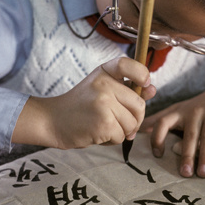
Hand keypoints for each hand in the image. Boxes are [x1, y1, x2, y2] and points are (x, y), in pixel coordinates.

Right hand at [12, 57, 155, 148]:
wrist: (53, 121)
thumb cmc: (80, 106)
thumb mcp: (102, 90)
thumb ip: (127, 89)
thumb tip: (152, 89)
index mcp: (103, 72)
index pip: (127, 64)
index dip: (141, 73)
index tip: (145, 84)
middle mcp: (104, 84)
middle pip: (139, 104)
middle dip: (135, 118)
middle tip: (120, 121)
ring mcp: (104, 103)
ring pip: (132, 123)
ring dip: (122, 131)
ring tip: (104, 126)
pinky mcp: (104, 123)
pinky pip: (122, 136)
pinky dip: (113, 139)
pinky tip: (98, 133)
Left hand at [141, 81, 204, 177]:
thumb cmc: (198, 106)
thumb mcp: (178, 110)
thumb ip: (159, 120)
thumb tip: (137, 132)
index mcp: (179, 112)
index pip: (163, 122)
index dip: (158, 137)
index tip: (158, 155)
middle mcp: (195, 112)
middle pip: (190, 134)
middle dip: (187, 154)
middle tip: (185, 173)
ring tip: (203, 173)